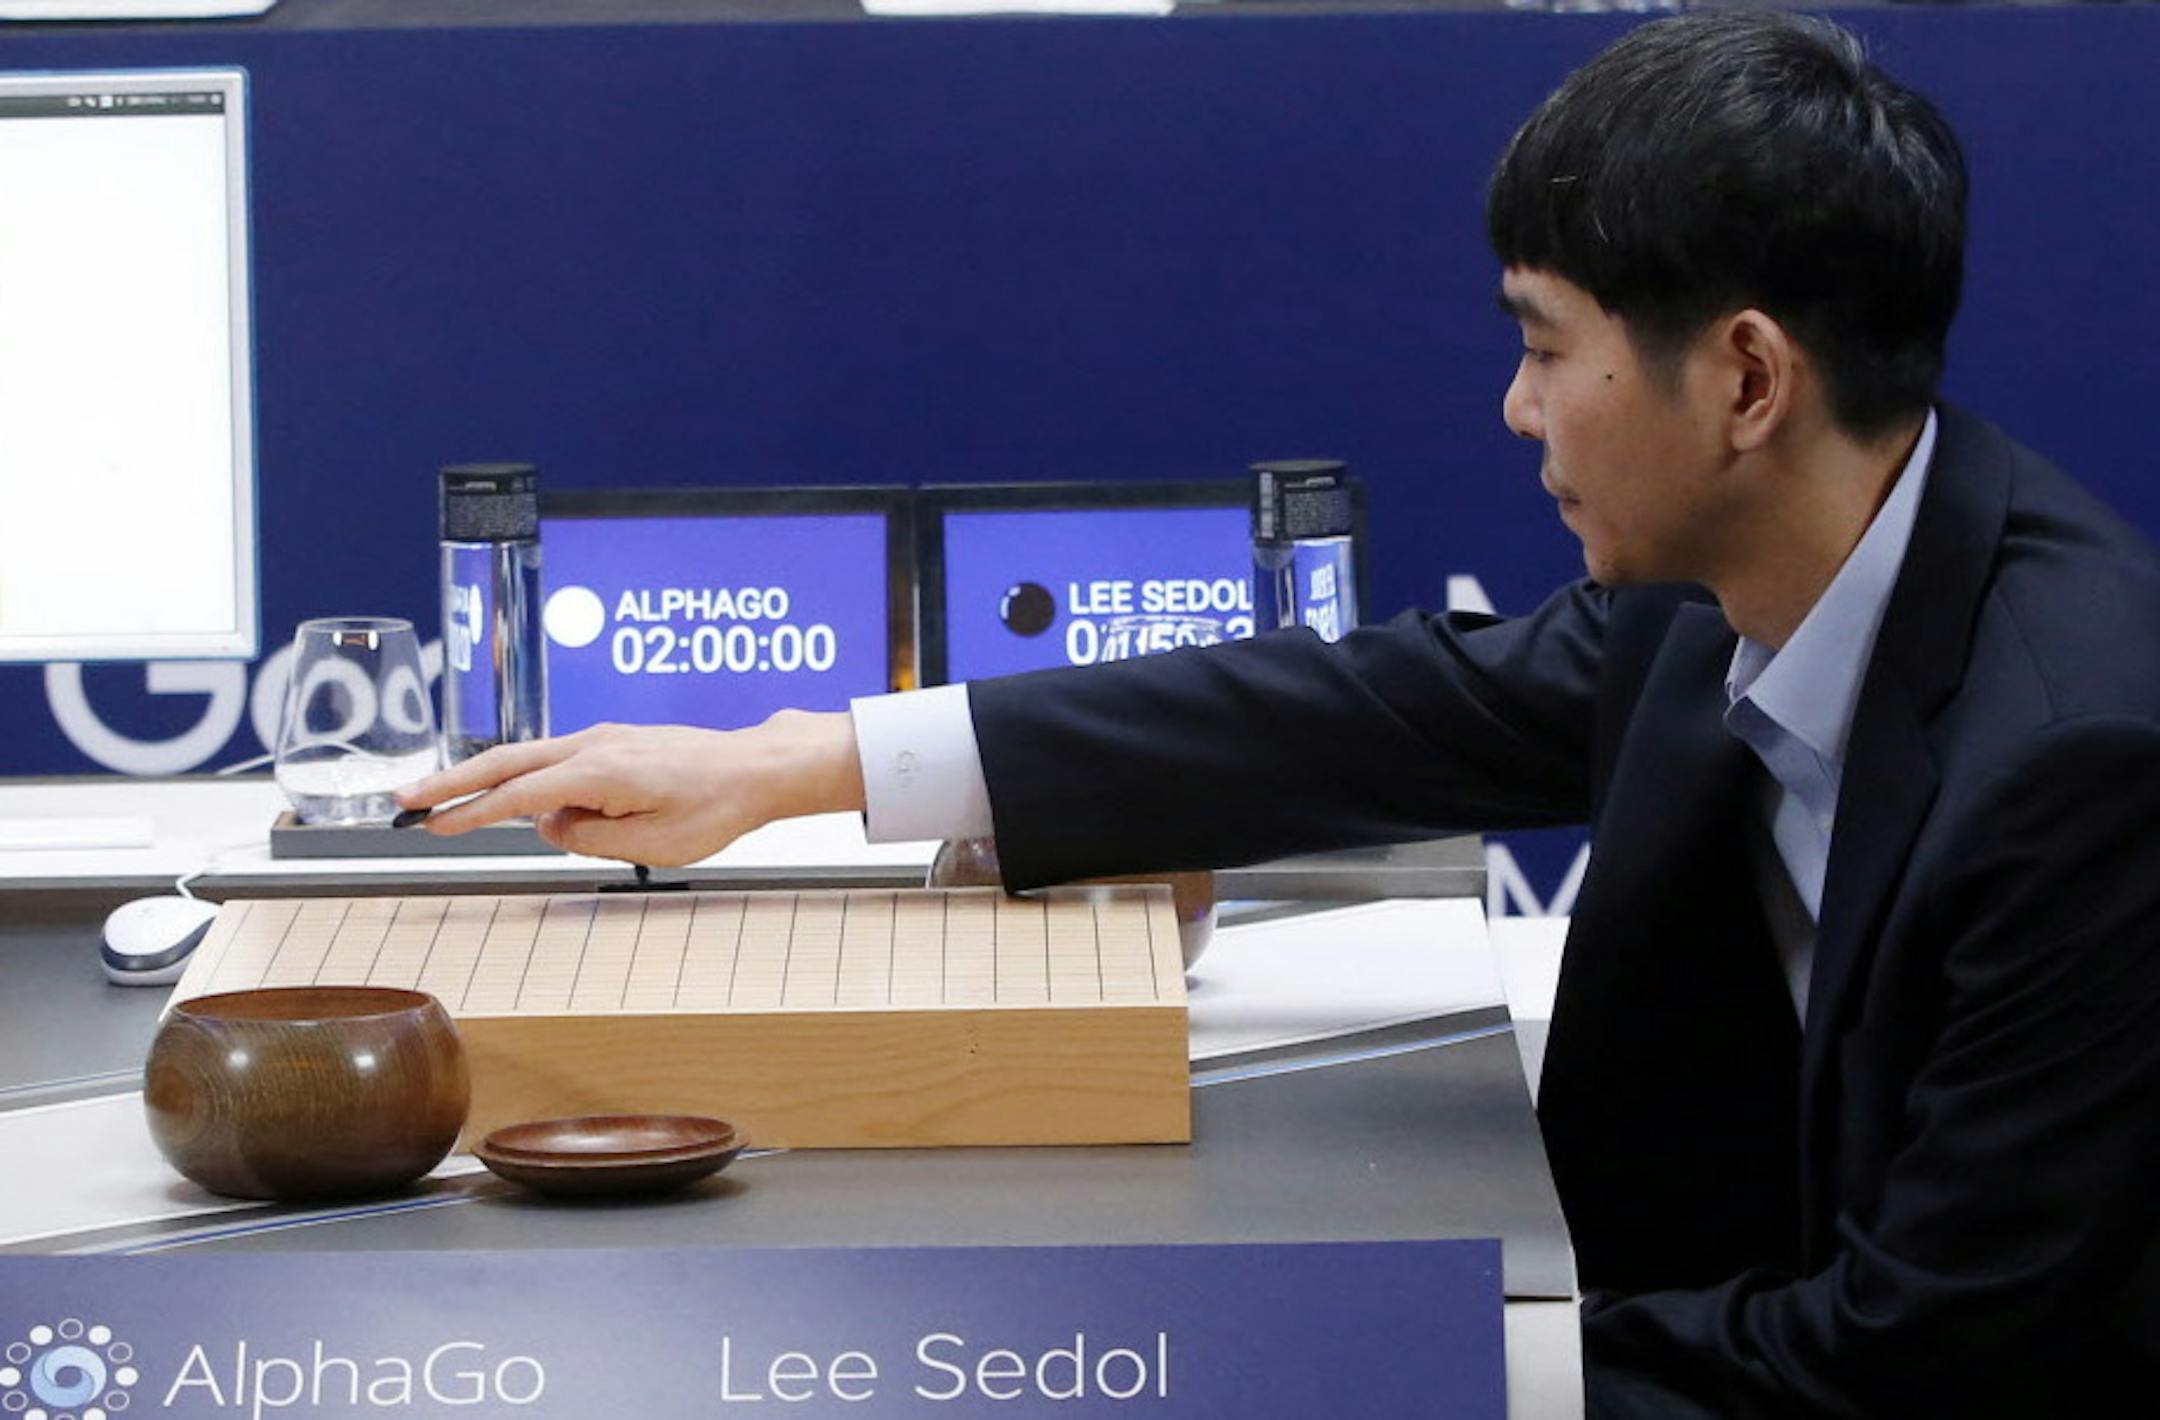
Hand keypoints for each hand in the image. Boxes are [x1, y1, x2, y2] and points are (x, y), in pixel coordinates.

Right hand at [394, 711, 864, 865]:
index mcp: (598, 771)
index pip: (517, 795)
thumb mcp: (653, 846)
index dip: (469, 812)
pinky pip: (557, 762)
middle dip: (452, 781)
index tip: (430, 825)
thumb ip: (591, 838)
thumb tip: (549, 826)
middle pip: (505, 762)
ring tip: (446, 806)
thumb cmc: (714, 808)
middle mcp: (592, 745)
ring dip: (484, 780)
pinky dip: (527, 780)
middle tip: (405, 801)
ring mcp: (602, 739)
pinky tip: (523, 807)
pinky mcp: (613, 743)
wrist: (756, 769)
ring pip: (527, 758)